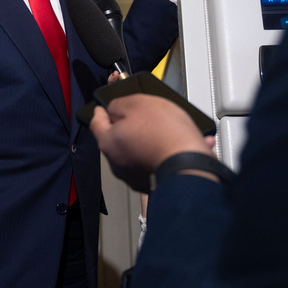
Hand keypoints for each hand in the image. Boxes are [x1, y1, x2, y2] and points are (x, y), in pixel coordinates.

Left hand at [90, 93, 212, 191]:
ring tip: (173, 129)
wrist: (190, 165)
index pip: (96, 123)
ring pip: (141, 151)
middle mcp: (118, 163)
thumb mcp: (138, 103)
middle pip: (119, 138)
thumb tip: (114, 110)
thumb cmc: (165, 134)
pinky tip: (187, 143)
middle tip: (144, 114)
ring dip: (154, 139)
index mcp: (109, 143)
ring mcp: (135, 176)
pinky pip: (159, 162)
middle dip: (131, 126)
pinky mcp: (154, 183)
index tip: (103, 108)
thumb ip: (119, 105)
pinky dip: (169, 152)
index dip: (101, 111)